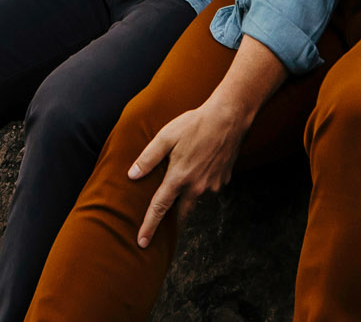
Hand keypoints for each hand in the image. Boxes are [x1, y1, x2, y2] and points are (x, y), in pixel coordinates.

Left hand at [128, 99, 248, 246]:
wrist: (229, 118)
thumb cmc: (194, 124)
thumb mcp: (166, 136)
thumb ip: (148, 158)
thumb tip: (132, 175)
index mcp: (179, 178)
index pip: (160, 208)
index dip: (150, 226)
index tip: (142, 243)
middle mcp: (197, 187)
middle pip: (180, 213)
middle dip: (172, 221)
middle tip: (162, 226)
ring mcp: (213, 186)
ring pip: (195, 199)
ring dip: (187, 196)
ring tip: (184, 177)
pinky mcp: (223, 181)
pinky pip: (208, 189)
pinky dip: (201, 184)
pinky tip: (200, 167)